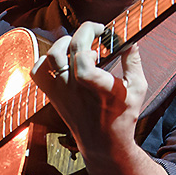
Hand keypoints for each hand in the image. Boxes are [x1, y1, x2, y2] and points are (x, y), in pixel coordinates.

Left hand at [31, 22, 169, 174]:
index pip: (82, 58)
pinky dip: (46, 60)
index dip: (90, 37)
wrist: (103, 144)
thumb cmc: (123, 116)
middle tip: (96, 30)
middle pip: (66, 50)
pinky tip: (62, 59)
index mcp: (97, 87)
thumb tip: (131, 41)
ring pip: (50, 58)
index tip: (105, 32)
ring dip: (63, 43)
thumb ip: (133, 63)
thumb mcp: (137, 89)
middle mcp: (74, 88)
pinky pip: (38, 72)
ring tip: (78, 44)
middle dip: (83, 32)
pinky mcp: (53, 95)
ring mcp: (61, 91)